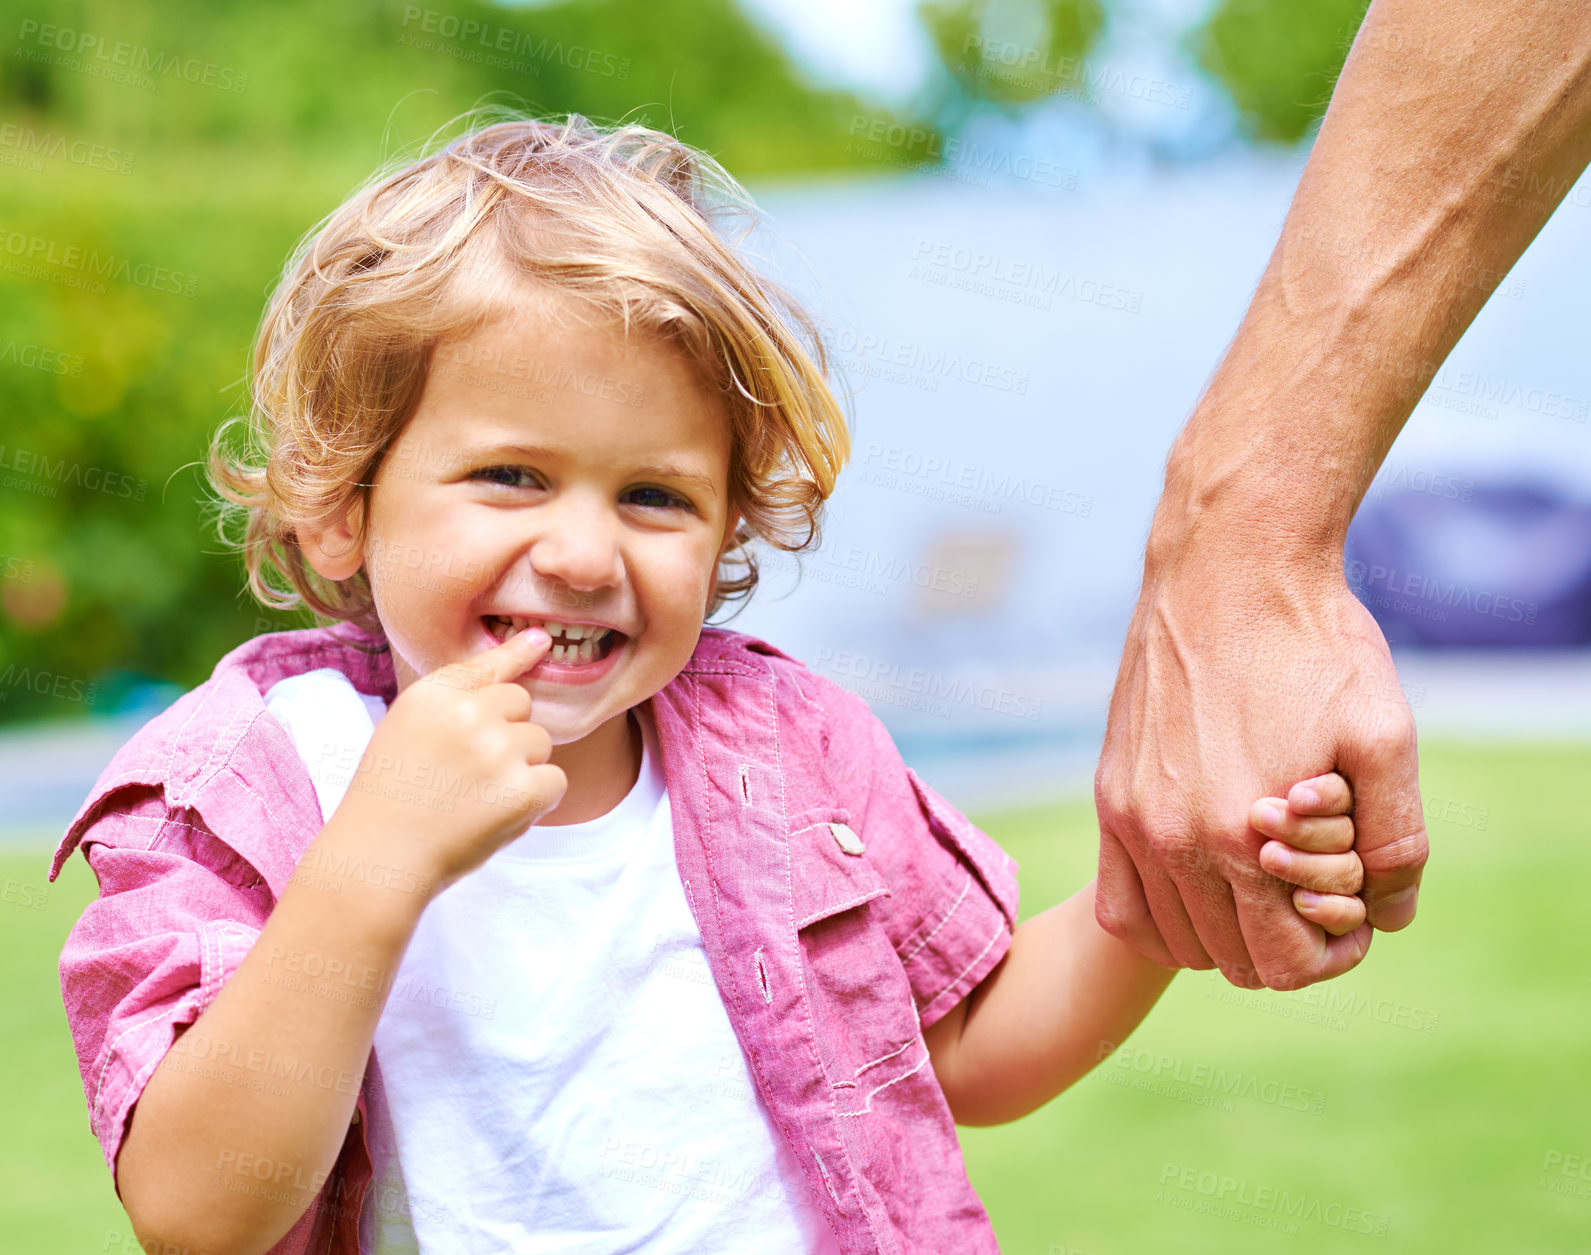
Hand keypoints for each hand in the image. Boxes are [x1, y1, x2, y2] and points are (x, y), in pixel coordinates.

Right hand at [326, 626, 566, 897]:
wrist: (378, 859)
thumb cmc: (391, 799)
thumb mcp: (406, 730)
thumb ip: (455, 700)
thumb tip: (527, 655)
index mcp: (432, 693)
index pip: (488, 666)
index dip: (517, 654)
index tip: (541, 639)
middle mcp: (468, 712)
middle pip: (522, 703)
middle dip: (508, 732)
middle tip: (468, 773)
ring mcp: (498, 750)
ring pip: (540, 742)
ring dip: (522, 768)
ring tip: (476, 798)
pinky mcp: (522, 789)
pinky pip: (555, 781)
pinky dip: (537, 801)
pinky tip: (498, 816)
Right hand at [1094, 559, 1427, 990]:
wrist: (1226, 568)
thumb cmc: (1314, 643)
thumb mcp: (1385, 735)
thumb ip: (1396, 841)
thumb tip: (1387, 919)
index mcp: (1242, 838)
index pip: (1282, 964)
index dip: (1332, 955)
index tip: (1351, 915)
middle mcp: (1173, 839)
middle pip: (1230, 961)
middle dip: (1284, 944)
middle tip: (1315, 894)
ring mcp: (1131, 819)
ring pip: (1175, 941)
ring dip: (1226, 932)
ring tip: (1265, 882)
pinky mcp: (1109, 795)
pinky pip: (1121, 905)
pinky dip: (1165, 919)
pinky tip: (1204, 883)